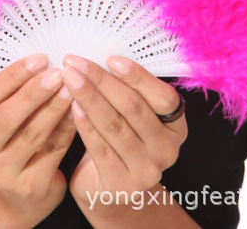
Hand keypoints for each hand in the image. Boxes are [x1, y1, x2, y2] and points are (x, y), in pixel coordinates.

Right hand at [0, 54, 76, 223]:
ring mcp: (3, 174)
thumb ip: (12, 95)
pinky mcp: (29, 188)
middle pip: (4, 117)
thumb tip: (42, 59)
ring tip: (71, 88)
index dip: (12, 75)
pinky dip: (67, 128)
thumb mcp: (1, 121)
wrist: (19, 196)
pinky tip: (78, 111)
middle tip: (57, 73)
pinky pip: (52, 151)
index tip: (40, 58)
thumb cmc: (13, 143)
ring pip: (30, 135)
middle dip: (32, 92)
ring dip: (53, 108)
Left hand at [61, 54, 186, 207]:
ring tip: (69, 78)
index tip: (111, 58)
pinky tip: (72, 106)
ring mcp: (147, 171)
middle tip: (75, 62)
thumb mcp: (132, 116)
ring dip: (89, 97)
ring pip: (115, 125)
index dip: (138, 76)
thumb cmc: (120, 140)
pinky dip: (84, 124)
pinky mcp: (122, 185)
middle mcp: (167, 149)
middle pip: (133, 107)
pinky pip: (100, 148)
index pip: (163, 97)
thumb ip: (128, 91)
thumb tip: (101, 54)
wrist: (110, 191)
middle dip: (102, 80)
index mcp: (176, 126)